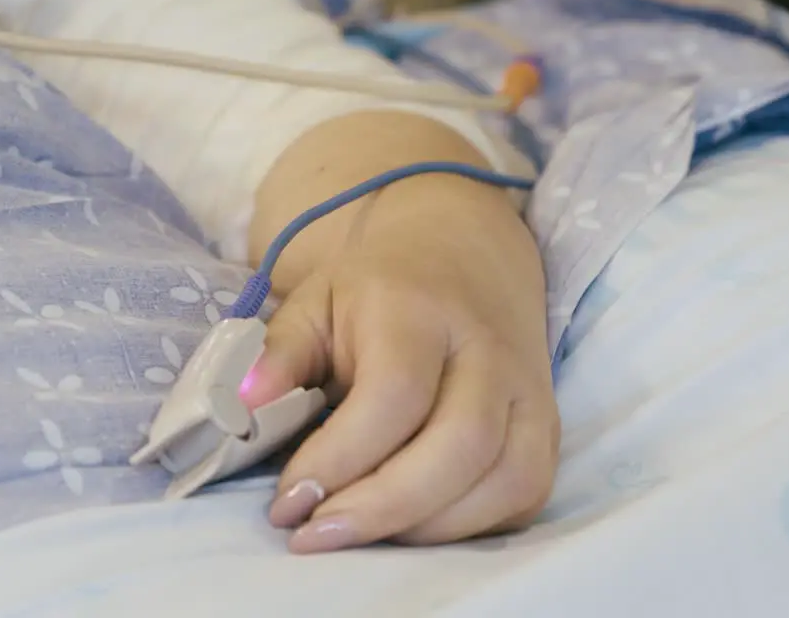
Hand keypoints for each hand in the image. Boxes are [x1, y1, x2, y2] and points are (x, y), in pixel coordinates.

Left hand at [242, 167, 558, 553]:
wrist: (465, 253)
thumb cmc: (377, 288)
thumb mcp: (316, 301)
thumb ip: (278, 353)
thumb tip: (241, 407)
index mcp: (418, 309)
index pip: (393, 396)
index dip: (339, 458)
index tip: (287, 499)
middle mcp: (486, 349)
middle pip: (460, 446)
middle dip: (383, 507)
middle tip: (316, 535)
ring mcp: (528, 389)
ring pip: (504, 478)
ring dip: (427, 526)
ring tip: (358, 534)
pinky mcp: (547, 424)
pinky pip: (525, 492)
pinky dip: (471, 526)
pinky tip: (413, 528)